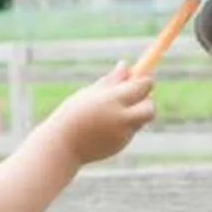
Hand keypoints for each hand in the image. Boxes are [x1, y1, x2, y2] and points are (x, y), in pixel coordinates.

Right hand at [42, 68, 156, 165]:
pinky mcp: (120, 145)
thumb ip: (111, 81)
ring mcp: (122, 134)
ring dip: (134, 113)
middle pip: (150, 107)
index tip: (142, 77)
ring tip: (111, 113)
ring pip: (140, 120)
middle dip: (146, 100)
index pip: (141, 87)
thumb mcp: (90, 93)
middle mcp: (121, 118)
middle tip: (134, 96)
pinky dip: (122, 126)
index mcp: (112, 100)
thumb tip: (126, 65)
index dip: (144, 81)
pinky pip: (129, 131)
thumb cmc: (72, 114)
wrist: (62, 145)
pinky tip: (103, 127)